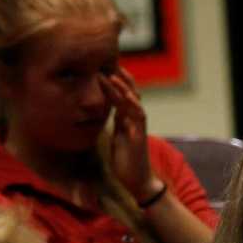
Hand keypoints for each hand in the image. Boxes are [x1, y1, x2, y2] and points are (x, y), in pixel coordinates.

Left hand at [102, 66, 157, 200]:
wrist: (136, 179)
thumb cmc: (125, 159)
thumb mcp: (117, 137)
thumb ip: (115, 123)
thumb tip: (107, 112)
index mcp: (126, 119)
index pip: (120, 95)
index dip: (113, 82)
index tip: (103, 68)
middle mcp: (133, 119)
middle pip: (128, 93)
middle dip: (119, 78)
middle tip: (108, 63)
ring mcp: (138, 126)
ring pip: (132, 102)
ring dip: (122, 88)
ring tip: (112, 75)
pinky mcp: (139, 136)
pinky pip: (138, 117)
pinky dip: (133, 105)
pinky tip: (127, 96)